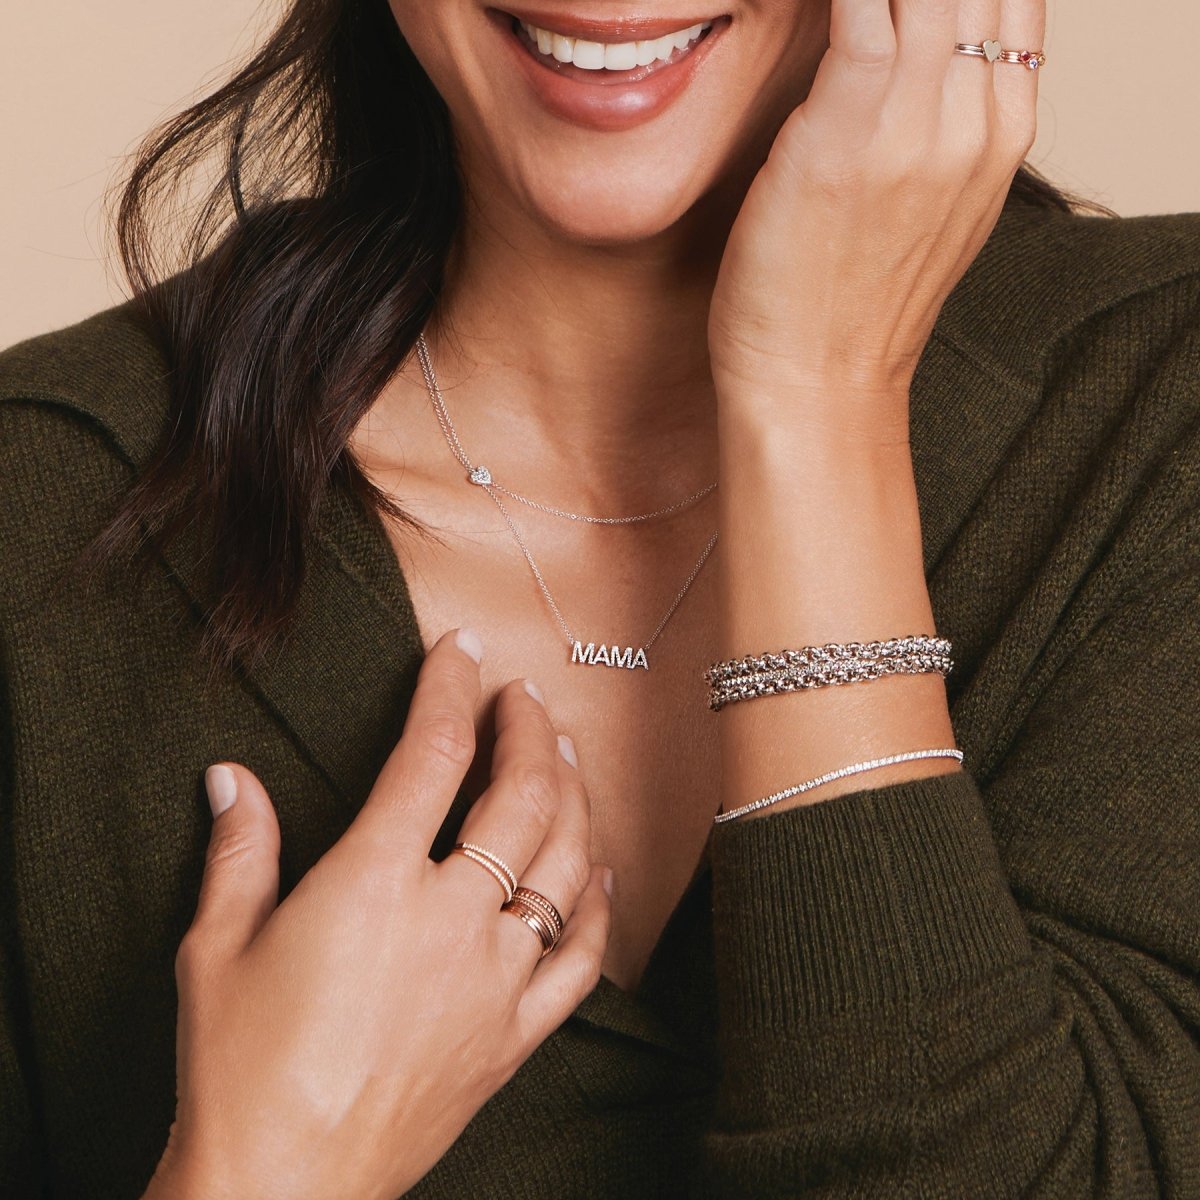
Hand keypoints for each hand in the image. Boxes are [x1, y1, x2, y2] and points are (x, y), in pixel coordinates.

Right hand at [144, 628, 610, 1199]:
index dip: (452, 688)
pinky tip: (595, 869)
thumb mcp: (217, 948)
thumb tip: (230, 778)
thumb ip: (239, 851)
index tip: (463, 652)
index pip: (431, 753)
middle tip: (525, 699)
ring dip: (571, 796)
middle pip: (520, 795)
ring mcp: (492, 977)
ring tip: (564, 755)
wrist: (279, 1188)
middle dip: (530, 730)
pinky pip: (579, 958)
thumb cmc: (239, 1069)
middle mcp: (448, 918)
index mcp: (373, 882)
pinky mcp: (513, 1035)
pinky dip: (594, 904)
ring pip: (562, 862)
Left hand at [707, 0, 1043, 440]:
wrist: (815, 388)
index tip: (902, 8)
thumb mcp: (936, 218)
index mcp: (1003, 134)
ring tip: (840, 13)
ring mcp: (918, 120)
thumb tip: (928, 72)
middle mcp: (977, 118)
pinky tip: (803, 6)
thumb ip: (948, 135)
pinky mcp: (847, 123)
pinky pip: (854, 3)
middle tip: (864, 14)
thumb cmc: (852, 313)